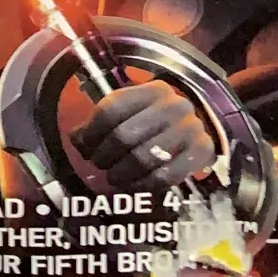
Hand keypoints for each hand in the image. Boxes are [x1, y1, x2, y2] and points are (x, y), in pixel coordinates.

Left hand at [69, 79, 214, 189]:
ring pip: (143, 158)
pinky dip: (142, 186)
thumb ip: (102, 123)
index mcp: (153, 89)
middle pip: (125, 135)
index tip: (85, 148)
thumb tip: (76, 139)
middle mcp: (174, 105)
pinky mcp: (201, 153)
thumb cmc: (155, 123)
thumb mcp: (130, 114)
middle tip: (100, 166)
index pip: (111, 109)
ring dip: (121, 174)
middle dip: (105, 156)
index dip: (91, 132)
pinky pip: (165, 177)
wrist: (196, 130)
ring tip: (114, 178)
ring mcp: (191, 128)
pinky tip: (132, 187)